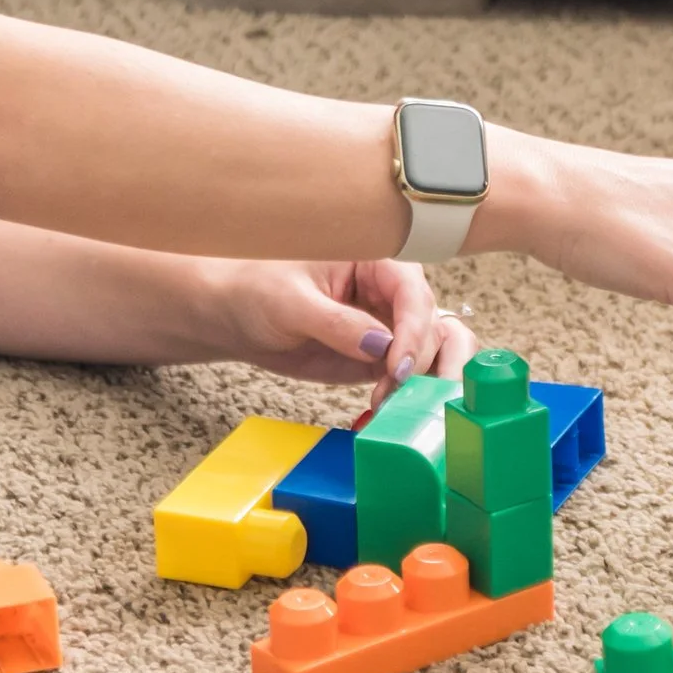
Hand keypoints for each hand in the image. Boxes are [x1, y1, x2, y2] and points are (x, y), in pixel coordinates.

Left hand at [211, 259, 478, 405]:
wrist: (235, 315)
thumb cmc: (257, 290)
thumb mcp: (291, 303)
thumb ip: (336, 322)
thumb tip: (381, 346)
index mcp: (374, 260)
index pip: (412, 292)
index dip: (414, 329)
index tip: (397, 365)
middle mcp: (390, 292)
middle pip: (434, 323)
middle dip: (424, 360)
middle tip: (400, 391)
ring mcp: (390, 326)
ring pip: (436, 349)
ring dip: (430, 378)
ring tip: (401, 405)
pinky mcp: (382, 358)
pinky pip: (411, 377)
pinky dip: (410, 396)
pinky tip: (385, 411)